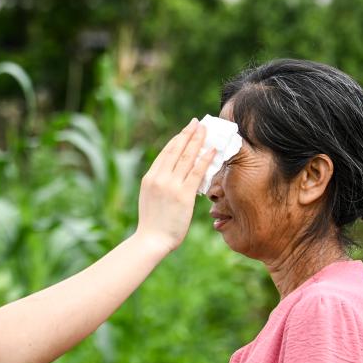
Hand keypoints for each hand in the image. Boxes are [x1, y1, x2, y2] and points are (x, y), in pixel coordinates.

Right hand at [135, 118, 213, 253]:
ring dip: (198, 141)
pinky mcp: (183, 195)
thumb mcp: (150, 198)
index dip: (178, 139)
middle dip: (188, 134)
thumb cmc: (153, 224)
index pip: (166, 153)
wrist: (151, 240)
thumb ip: (159, 185)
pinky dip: (205, 159)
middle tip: (198, 123)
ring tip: (207, 130)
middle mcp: (159, 177)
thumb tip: (171, 177)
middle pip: (177, 150)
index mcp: (150, 177)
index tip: (186, 130)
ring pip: (187, 157)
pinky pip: (196, 172)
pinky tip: (212, 149)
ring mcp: (171, 185)